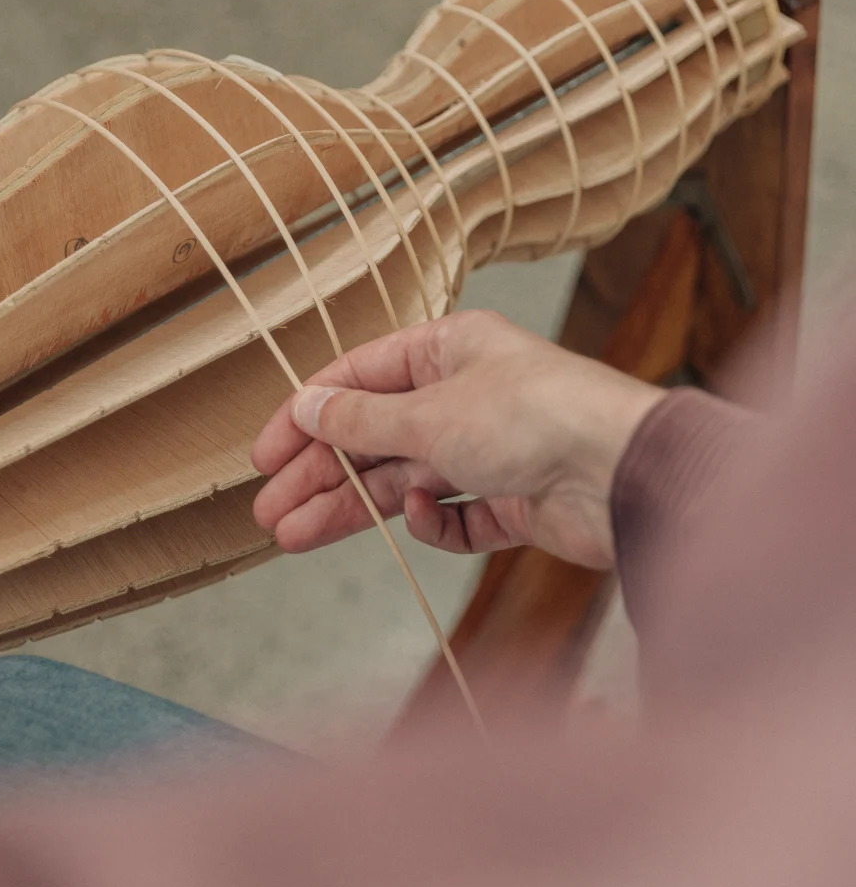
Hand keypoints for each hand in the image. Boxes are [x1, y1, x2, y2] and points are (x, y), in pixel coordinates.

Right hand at [251, 310, 661, 568]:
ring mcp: (492, 449)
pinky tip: (419, 520)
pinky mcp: (515, 499)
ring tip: (296, 537)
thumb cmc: (537, 416)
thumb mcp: (430, 413)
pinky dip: (435, 522)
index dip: (307, 416)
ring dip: (354, 507)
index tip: (263, 456)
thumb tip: (308, 408)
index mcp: (449, 349)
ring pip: (405, 479)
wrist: (623, 473)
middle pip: (375, 436)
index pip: (359, 378)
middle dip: (321, 473)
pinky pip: (458, 515)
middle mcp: (467, 394)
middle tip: (271, 512)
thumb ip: (362, 420)